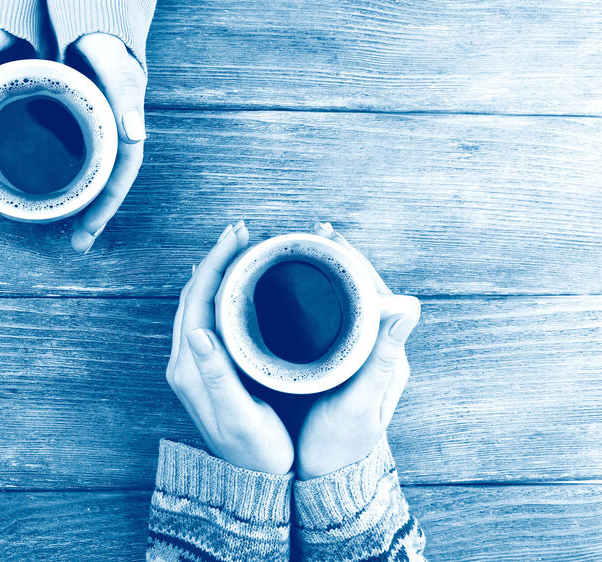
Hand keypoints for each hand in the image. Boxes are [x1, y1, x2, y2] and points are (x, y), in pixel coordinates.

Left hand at [69, 33, 147, 252]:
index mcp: (123, 125)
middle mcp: (110, 132)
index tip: (86, 234)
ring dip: (78, 203)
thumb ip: (125, 92)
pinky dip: (64, 179)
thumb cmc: (104, 38)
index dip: (105, 206)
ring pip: (88, 174)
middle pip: (103, 182)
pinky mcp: (75, 124)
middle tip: (76, 245)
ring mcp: (92, 129)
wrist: (89, 15)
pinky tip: (46, 192)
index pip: (118, 175)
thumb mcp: (115, 62)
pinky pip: (72, 158)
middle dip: (92, 216)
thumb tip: (136, 135)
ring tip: (63, 230)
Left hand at [166, 222, 294, 474]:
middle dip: (216, 258)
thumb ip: (217, 376)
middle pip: (195, 295)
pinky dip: (220, 293)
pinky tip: (237, 285)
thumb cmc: (255, 452)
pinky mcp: (208, 369)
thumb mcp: (239, 416)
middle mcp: (186, 362)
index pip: (198, 299)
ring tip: (240, 248)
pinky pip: (209, 317)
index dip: (217, 262)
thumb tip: (197, 332)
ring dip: (217, 272)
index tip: (238, 235)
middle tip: (242, 232)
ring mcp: (195, 364)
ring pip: (200, 304)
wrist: (252, 482)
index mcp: (191, 367)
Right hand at [296, 222, 420, 479]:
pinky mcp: (340, 364)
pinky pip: (334, 319)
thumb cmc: (337, 447)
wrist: (326, 479)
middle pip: (363, 293)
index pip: (377, 294)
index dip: (354, 262)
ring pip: (349, 304)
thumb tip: (412, 307)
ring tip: (305, 249)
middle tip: (314, 233)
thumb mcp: (357, 405)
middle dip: (341, 259)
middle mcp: (378, 352)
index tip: (328, 238)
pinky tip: (298, 288)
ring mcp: (358, 357)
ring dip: (330, 274)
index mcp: (388, 357)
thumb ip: (381, 360)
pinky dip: (319, 296)